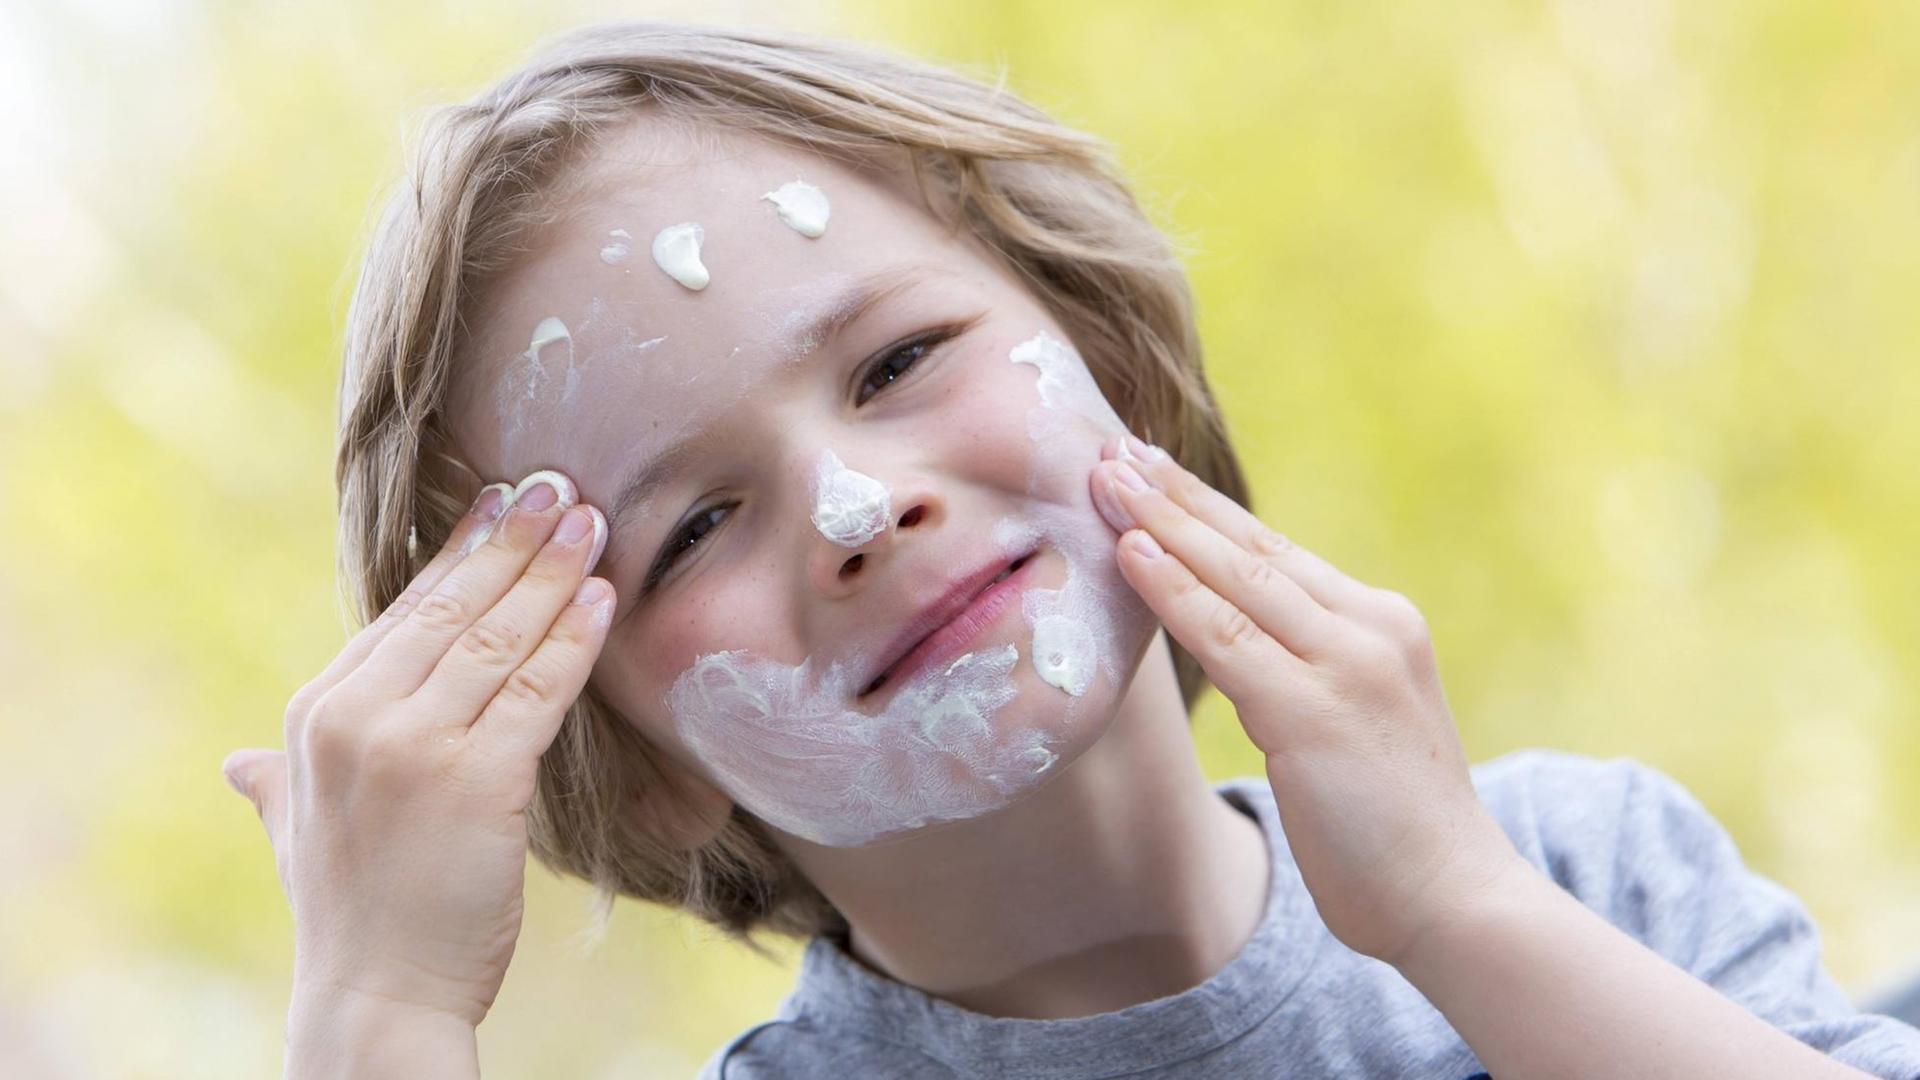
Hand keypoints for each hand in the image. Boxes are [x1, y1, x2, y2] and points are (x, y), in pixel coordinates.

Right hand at [220, 472, 612, 1027]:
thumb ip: (275, 785)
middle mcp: (356, 716)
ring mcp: (414, 745)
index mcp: (316, 714)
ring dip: (553, 574)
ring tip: (593, 526)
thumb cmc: (352, 916)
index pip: (404, 613)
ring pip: (499, 639)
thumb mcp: (296, 834)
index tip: (502, 502)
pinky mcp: (476, 778)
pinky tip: (603, 600)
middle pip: (454, 609)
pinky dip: (575, 641)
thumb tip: (237, 766)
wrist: (377, 999)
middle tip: (562, 488)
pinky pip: (537, 690)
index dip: (461, 553)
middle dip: (515, 543)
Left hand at [1089, 436, 1519, 965]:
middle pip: (1253, 546)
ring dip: (1160, 523)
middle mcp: (1370, 626)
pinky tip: (1128, 552)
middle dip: (1176, 496)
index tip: (1154, 470)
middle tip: (1113, 449)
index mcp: (1384, 623)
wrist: (1455, 897)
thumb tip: (1235, 640)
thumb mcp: (1361, 720)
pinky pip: (1222, 636)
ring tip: (1104, 478)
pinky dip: (1171, 589)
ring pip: (1234, 576)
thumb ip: (1312, 669)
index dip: (1210, 509)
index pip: (1280, 552)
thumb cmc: (1396, 828)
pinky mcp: (1312, 710)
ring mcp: (1344, 664)